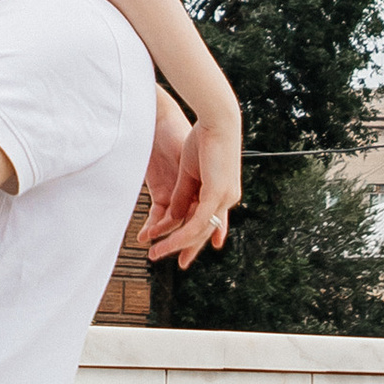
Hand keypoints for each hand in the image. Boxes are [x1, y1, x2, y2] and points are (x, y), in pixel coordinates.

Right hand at [146, 95, 240, 266]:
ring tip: (156, 254)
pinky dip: (181, 235)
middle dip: (187, 249)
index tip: (190, 253)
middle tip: (177, 264)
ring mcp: (225, 197)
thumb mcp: (189, 172)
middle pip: (205, 231)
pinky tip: (167, 243)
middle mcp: (227, 197)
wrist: (216, 119)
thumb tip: (174, 215)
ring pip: (199, 231)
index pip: (211, 221)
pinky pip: (196, 222)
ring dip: (175, 245)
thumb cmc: (204, 137)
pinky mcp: (217, 193)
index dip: (200, 238)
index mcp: (223, 190)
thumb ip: (183, 194)